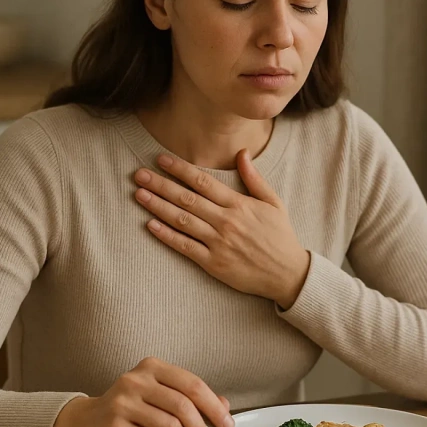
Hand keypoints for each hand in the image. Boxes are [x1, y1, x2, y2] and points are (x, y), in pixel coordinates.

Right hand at [49, 357, 232, 426]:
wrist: (86, 422)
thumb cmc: (127, 407)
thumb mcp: (158, 393)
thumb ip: (189, 396)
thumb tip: (223, 405)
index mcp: (151, 367)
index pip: (192, 384)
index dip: (214, 406)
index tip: (225, 423)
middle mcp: (136, 380)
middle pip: (183, 405)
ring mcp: (123, 403)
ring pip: (170, 425)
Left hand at [133, 150, 310, 307]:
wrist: (287, 273)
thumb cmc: (280, 237)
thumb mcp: (273, 203)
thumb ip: (254, 178)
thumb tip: (242, 153)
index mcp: (239, 204)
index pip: (203, 181)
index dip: (180, 169)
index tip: (161, 159)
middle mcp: (226, 221)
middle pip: (187, 198)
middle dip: (160, 184)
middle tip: (139, 174)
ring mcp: (218, 243)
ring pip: (182, 220)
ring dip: (158, 206)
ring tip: (139, 194)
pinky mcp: (213, 263)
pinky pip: (185, 247)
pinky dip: (166, 236)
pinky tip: (150, 225)